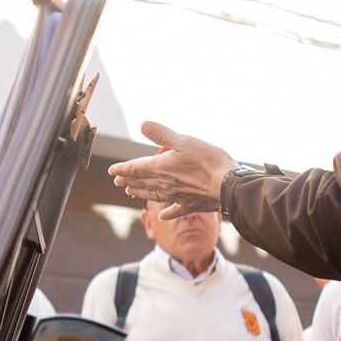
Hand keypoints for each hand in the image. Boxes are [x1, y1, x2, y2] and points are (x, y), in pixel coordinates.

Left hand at [106, 121, 234, 211]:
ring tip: (131, 193)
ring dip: (141, 193)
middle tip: (118, 182)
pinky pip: (174, 211)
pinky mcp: (190, 205)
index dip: (122, 169)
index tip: (111, 171)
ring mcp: (177, 197)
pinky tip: (162, 215)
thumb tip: (142, 124)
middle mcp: (165, 184)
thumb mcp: (184, 141)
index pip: (135, 168)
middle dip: (129, 181)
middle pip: (142, 183)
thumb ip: (162, 134)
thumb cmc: (208, 160)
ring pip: (154, 196)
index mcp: (161, 168)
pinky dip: (167, 213)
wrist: (228, 186)